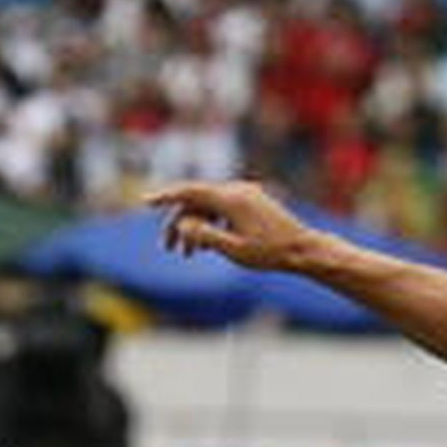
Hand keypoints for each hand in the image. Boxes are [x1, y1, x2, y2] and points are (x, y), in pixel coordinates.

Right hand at [145, 179, 311, 272]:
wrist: (302, 249)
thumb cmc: (269, 253)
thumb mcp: (233, 250)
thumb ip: (204, 236)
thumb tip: (182, 224)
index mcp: (232, 200)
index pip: (190, 191)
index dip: (165, 196)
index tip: (145, 201)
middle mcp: (238, 190)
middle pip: (196, 201)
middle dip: (178, 223)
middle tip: (167, 248)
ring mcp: (245, 194)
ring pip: (208, 206)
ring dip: (193, 227)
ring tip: (185, 255)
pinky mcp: (250, 201)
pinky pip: (221, 208)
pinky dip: (208, 224)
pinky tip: (205, 245)